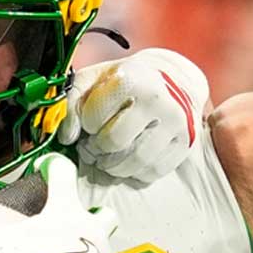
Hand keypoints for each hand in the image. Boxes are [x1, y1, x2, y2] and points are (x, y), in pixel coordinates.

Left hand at [58, 49, 209, 181]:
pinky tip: (131, 158)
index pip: (93, 118)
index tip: (92, 119)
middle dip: (97, 148)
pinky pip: (153, 172)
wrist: (173, 79)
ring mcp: (175, 123)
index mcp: (131, 79)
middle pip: (113, 143)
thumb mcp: (94, 79)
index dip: (86, 123)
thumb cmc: (126, 81)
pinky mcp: (185, 143)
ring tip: (110, 155)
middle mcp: (157, 100)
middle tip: (97, 143)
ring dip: (113, 166)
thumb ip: (71, 103)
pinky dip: (136, 172)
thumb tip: (67, 137)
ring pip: (134, 163)